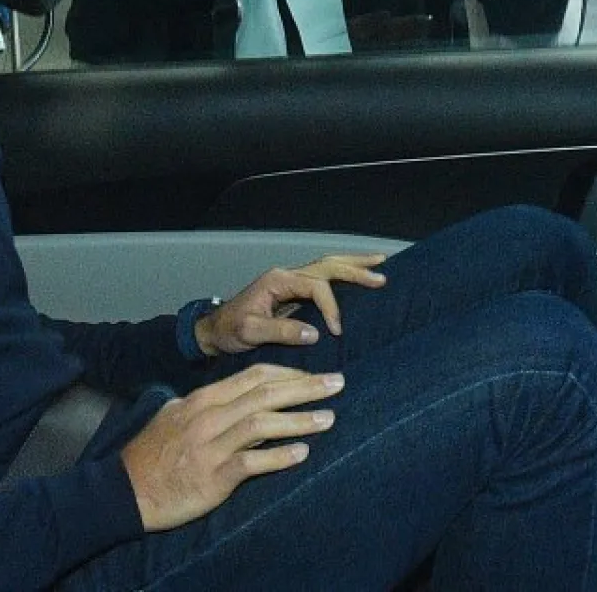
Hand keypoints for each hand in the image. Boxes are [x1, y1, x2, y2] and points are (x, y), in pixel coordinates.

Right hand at [121, 364, 344, 530]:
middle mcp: (208, 417)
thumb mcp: (173, 417)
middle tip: (337, 384)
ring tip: (329, 418)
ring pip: (262, 424)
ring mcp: (210, 446)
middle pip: (264, 393)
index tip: (314, 374)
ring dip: (300, 420)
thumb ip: (203, 406)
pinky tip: (302, 453)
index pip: (253, 376)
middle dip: (305, 387)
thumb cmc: (151, 455)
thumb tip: (229, 398)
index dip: (288, 373)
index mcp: (202, 400)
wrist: (124, 491)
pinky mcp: (213, 477)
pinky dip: (279, 457)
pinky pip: (252, 463)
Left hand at [194, 253, 387, 355]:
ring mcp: (290, 282)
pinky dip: (343, 276)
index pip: (315, 287)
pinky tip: (358, 277)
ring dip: (353, 265)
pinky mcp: (293, 293)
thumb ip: (281, 331)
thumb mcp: (250, 332)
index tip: (337, 331)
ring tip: (381, 263)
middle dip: (355, 269)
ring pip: (327, 267)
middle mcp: (286, 276)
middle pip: (327, 266)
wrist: (214, 331)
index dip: (330, 307)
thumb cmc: (229, 331)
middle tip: (382, 275)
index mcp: (278, 281)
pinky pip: (324, 280)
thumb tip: (316, 333)